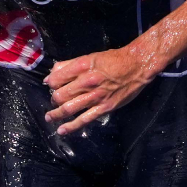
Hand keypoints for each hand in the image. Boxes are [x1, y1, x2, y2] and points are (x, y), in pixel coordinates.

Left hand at [42, 45, 157, 135]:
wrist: (137, 66)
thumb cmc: (113, 59)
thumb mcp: (89, 56)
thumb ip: (69, 65)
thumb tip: (52, 75)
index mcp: (81, 67)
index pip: (56, 79)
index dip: (51, 83)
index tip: (51, 85)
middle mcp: (86, 82)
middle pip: (60, 95)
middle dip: (53, 99)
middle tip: (54, 100)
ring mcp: (95, 97)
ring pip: (69, 108)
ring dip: (56, 114)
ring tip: (49, 118)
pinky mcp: (104, 108)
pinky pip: (84, 119)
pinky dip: (71, 126)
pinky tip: (62, 130)